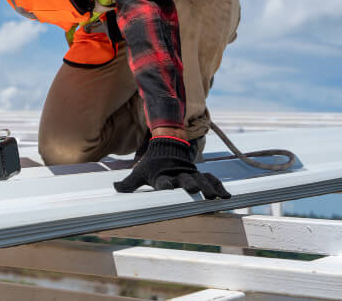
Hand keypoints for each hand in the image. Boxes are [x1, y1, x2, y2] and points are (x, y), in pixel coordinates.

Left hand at [114, 136, 229, 198]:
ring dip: (208, 187)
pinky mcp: (199, 174)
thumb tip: (114, 188)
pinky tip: (227, 197)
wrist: (168, 144)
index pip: (163, 181)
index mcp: (162, 176)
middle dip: (190, 184)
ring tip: (215, 197)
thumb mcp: (140, 172)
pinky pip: (211, 179)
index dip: (165, 185)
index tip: (166, 188)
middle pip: (185, 180)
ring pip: (201, 180)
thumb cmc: (153, 164)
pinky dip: (219, 186)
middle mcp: (178, 175)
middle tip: (195, 190)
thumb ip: (128, 184)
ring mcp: (190, 174)